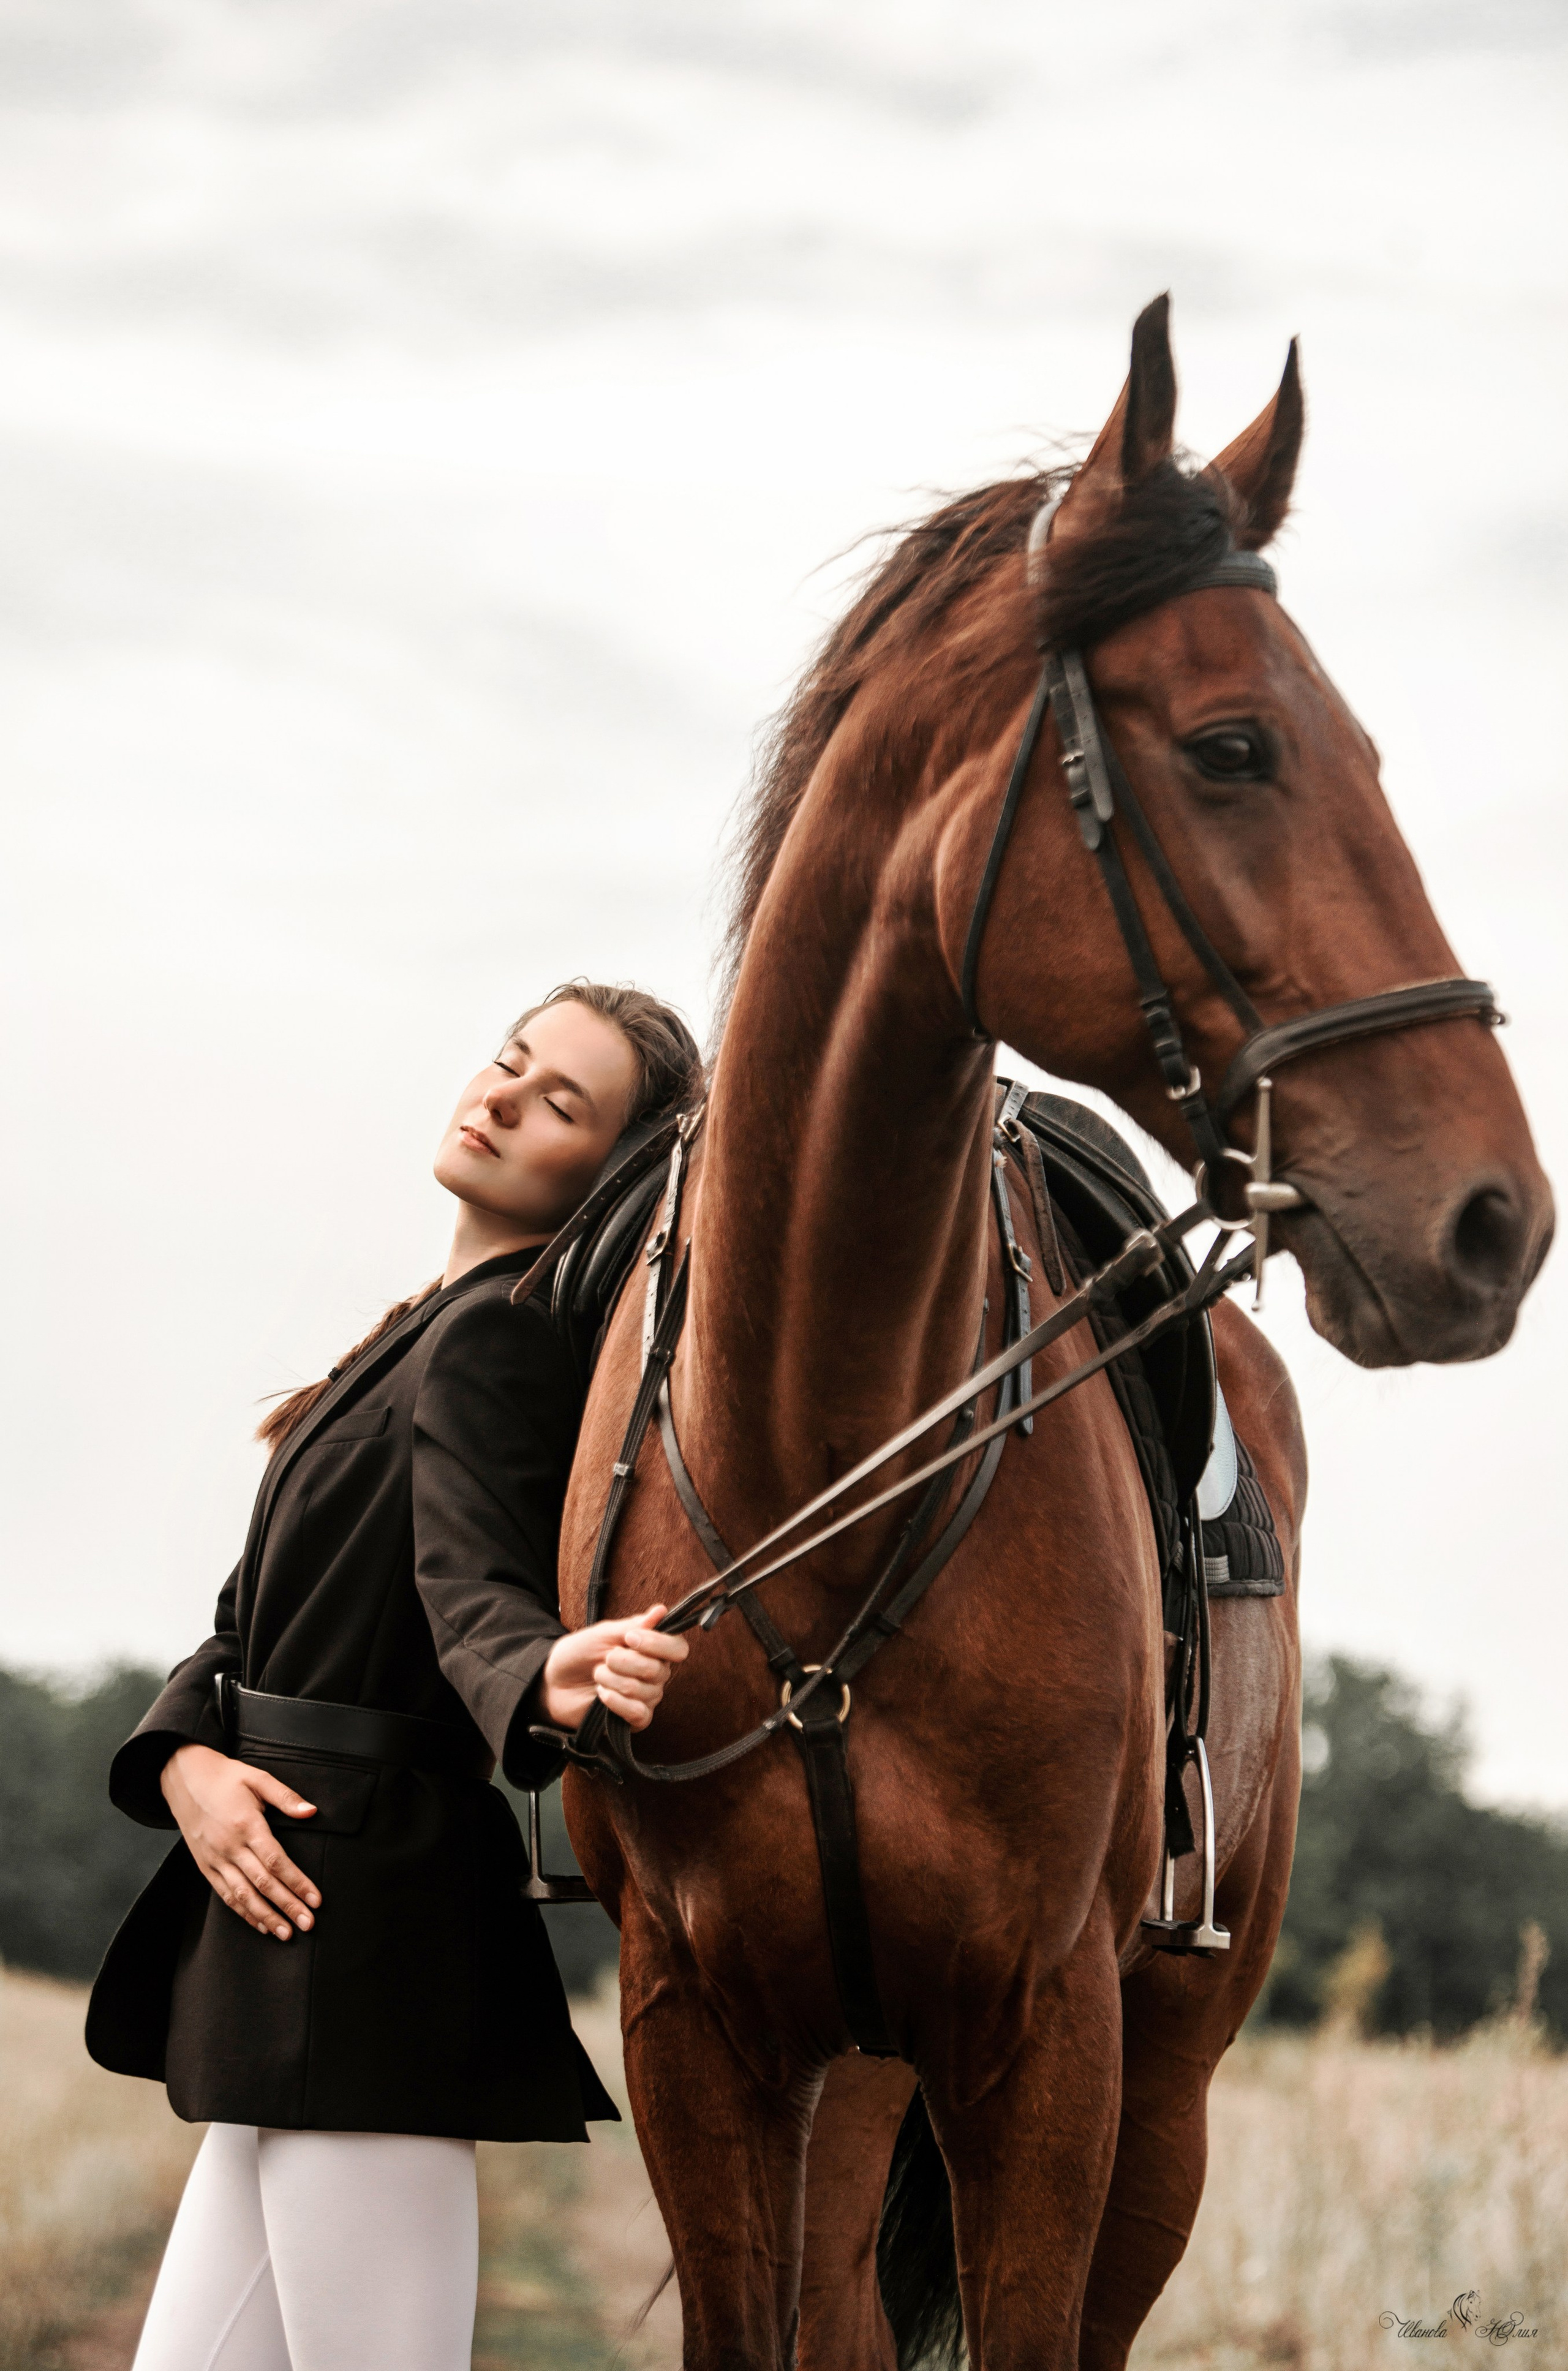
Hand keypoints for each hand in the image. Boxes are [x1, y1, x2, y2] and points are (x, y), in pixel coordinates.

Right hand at [160, 1743, 320, 1940]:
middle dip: (287, 1906)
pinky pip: (225, 1894)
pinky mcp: (205, 1866)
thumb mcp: (257, 1777)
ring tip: (286, 1933)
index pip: (276, 1861)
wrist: (184, 1779)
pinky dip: (243, 1912)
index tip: (316, 1899)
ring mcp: (215, 1859)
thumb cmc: (225, 1777)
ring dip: (266, 1917)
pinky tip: (259, 1924)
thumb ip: (285, 1796)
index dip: (297, 1882)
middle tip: (308, 1924)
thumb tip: (312, 1812)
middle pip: (262, 1883)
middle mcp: (230, 1846)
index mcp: (247, 1824)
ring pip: (243, 1895)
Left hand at [540, 1605, 688, 1731]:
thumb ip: (633, 1625)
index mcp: (653, 1649)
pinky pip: (638, 1713)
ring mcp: (646, 1697)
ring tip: (598, 1675)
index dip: (657, 1644)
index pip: (677, 1648)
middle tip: (606, 1658)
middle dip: (626, 1662)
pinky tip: (602, 1695)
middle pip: (659, 1670)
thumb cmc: (580, 1653)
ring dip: (614, 1681)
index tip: (630, 1639)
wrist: (554, 1682)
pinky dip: (617, 1702)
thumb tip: (661, 1610)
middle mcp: (656, 1674)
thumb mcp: (603, 1633)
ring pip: (645, 1691)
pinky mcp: (634, 1719)